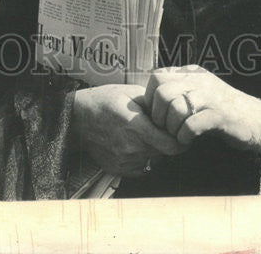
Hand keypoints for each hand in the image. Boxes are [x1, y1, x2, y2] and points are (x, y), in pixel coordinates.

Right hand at [71, 82, 188, 176]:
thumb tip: (173, 110)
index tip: (182, 133)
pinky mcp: (119, 170)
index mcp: (136, 127)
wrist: (78, 118)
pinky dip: (143, 157)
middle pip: (164, 152)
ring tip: (142, 133)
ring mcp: (125, 161)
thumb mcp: (131, 92)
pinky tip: (134, 143)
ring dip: (154, 149)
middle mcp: (132, 148)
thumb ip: (154, 103)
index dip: (181, 140)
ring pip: (153, 159)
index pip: (171, 145)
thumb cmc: (105, 100)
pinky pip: (141, 167)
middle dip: (166, 141)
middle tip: (159, 127)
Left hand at [144, 65, 260, 149]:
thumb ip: (179, 91)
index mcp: (192, 73)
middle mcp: (200, 80)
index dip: (152, 98)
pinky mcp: (220, 115)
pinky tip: (189, 141)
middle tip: (167, 129)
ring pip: (174, 108)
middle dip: (159, 116)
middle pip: (162, 92)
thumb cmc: (224, 111)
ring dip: (172, 128)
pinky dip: (184, 136)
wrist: (260, 121)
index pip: (157, 76)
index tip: (159, 115)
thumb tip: (149, 101)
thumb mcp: (200, 93)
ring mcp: (211, 96)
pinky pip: (191, 125)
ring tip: (178, 136)